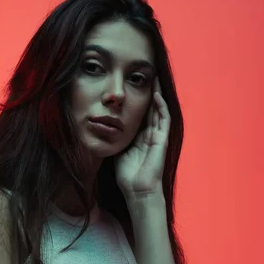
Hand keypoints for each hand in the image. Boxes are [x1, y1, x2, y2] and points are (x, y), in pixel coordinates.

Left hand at [114, 77, 170, 198]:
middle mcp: (150, 134)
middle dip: (148, 91)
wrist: (137, 190)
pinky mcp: (162, 140)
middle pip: (151, 107)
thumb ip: (113, 137)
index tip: (131, 84)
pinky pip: (164, 119)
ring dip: (157, 94)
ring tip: (154, 77)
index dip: (137, 98)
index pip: (140, 112)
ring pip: (159, 110)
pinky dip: (161, 106)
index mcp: (140, 136)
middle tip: (146, 73)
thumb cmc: (127, 175)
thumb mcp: (117, 150)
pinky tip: (155, 95)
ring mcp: (158, 136)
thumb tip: (100, 125)